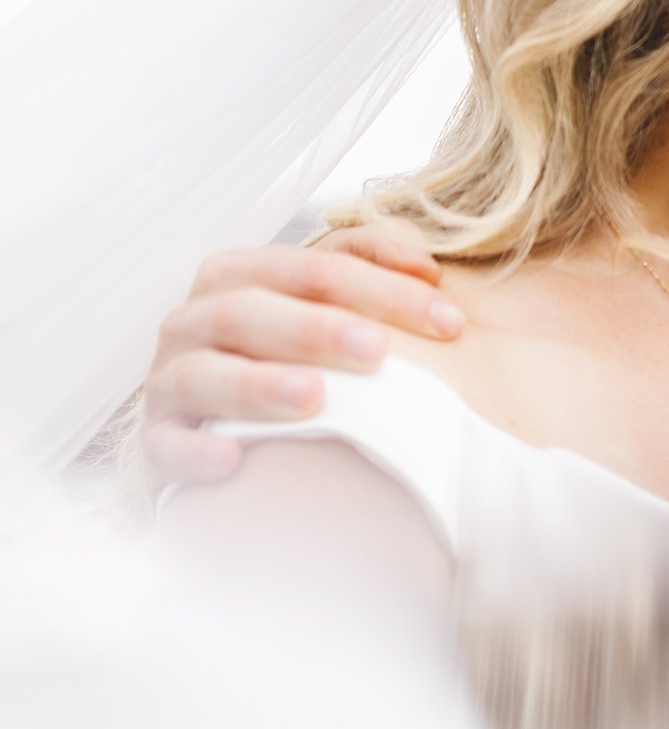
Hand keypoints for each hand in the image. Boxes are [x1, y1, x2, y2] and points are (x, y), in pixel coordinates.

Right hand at [142, 224, 463, 483]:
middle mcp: (195, 321)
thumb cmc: (297, 357)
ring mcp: (170, 380)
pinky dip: (195, 452)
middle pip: (249, 310)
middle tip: (379, 350)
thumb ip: (373, 272)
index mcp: (241, 277)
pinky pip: (165, 445)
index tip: (451, 321)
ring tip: (315, 397)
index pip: (313, 269)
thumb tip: (430, 268)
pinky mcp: (157, 440)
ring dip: (257, 384)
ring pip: (201, 373)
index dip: (383, 287)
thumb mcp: (332, 307)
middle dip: (317, 327)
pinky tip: (235, 461)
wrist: (236, 434)